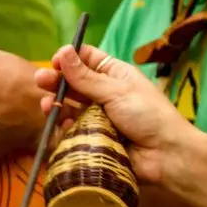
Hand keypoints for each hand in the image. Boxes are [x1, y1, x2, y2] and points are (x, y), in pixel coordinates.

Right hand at [34, 44, 194, 183]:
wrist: (165, 155)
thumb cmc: (148, 115)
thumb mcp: (116, 90)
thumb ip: (86, 77)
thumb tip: (63, 51)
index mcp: (115, 76)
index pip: (87, 59)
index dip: (69, 58)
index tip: (54, 62)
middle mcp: (106, 95)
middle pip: (74, 84)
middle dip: (57, 82)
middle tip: (40, 81)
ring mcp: (100, 118)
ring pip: (71, 108)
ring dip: (57, 105)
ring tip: (46, 106)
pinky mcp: (96, 140)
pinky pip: (75, 132)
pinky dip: (66, 129)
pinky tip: (61, 126)